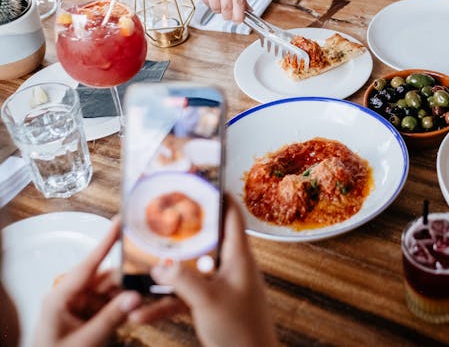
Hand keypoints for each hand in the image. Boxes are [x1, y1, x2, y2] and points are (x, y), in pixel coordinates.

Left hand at [32, 218, 142, 346]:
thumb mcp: (85, 341)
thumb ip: (111, 318)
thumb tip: (134, 297)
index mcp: (60, 297)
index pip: (88, 263)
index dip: (105, 241)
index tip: (119, 222)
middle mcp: (70, 298)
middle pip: (105, 279)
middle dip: (126, 281)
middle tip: (149, 279)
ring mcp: (79, 308)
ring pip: (111, 292)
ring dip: (126, 297)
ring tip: (143, 302)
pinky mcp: (86, 318)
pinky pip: (109, 305)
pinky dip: (122, 308)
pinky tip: (134, 312)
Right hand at [130, 196, 276, 346]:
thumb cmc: (242, 332)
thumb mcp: (209, 301)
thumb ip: (184, 280)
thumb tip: (160, 265)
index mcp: (238, 258)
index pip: (232, 216)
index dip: (218, 197)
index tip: (198, 183)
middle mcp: (231, 268)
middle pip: (204, 242)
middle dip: (179, 236)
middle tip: (157, 224)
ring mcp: (222, 287)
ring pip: (189, 273)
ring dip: (165, 277)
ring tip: (139, 273)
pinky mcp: (213, 306)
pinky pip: (185, 299)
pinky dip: (165, 305)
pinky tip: (142, 314)